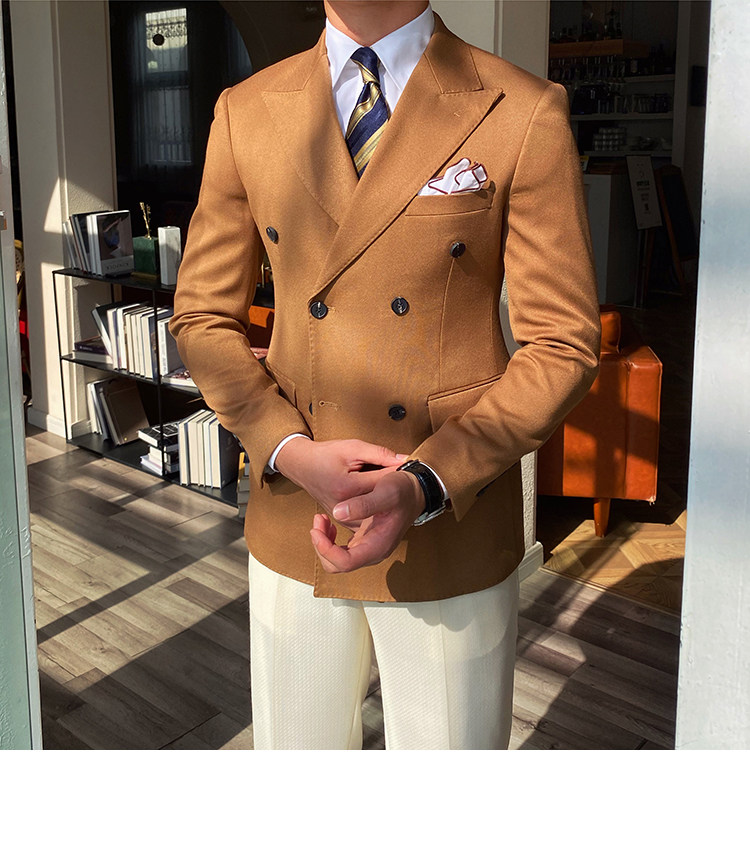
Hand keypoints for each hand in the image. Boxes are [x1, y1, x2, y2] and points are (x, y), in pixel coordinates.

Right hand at [274, 437, 407, 527]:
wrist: (302, 466)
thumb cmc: (326, 454)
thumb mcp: (352, 447)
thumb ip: (379, 454)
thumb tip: (404, 459)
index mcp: (347, 486)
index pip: (383, 480)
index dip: (397, 472)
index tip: (406, 467)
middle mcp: (344, 505)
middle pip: (381, 501)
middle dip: (392, 490)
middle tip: (402, 480)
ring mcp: (342, 516)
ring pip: (374, 515)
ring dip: (384, 504)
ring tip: (390, 491)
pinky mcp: (342, 520)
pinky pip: (365, 520)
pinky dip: (374, 512)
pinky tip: (379, 502)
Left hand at [310, 470, 425, 572]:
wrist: (414, 491)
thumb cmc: (403, 491)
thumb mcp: (386, 491)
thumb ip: (363, 504)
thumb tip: (338, 513)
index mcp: (378, 545)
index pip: (345, 563)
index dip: (326, 550)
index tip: (316, 530)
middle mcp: (373, 552)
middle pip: (336, 566)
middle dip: (321, 546)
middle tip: (317, 522)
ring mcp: (368, 549)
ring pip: (335, 560)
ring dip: (323, 543)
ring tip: (320, 520)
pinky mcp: (364, 543)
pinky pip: (340, 552)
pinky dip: (329, 540)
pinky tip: (329, 523)